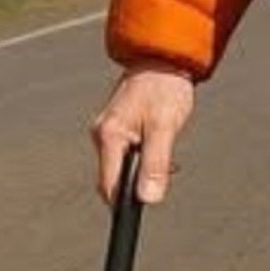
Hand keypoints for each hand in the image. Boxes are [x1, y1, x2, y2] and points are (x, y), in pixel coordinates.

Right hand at [91, 64, 194, 205]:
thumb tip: (148, 198)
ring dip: (144, 169)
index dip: (124, 203)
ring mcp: (110, 131)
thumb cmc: (164, 88)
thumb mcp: (164, 127)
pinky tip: (161, 145)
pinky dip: (145, 157)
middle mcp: (103, 135)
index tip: (140, 211)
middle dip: (138, 183)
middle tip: (166, 169)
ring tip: (166, 151)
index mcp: (109, 136)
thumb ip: (155, 164)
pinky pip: (128, 154)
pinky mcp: (120, 128)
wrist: (165, 58)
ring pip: (123, 167)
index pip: (109, 185)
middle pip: (115, 178)